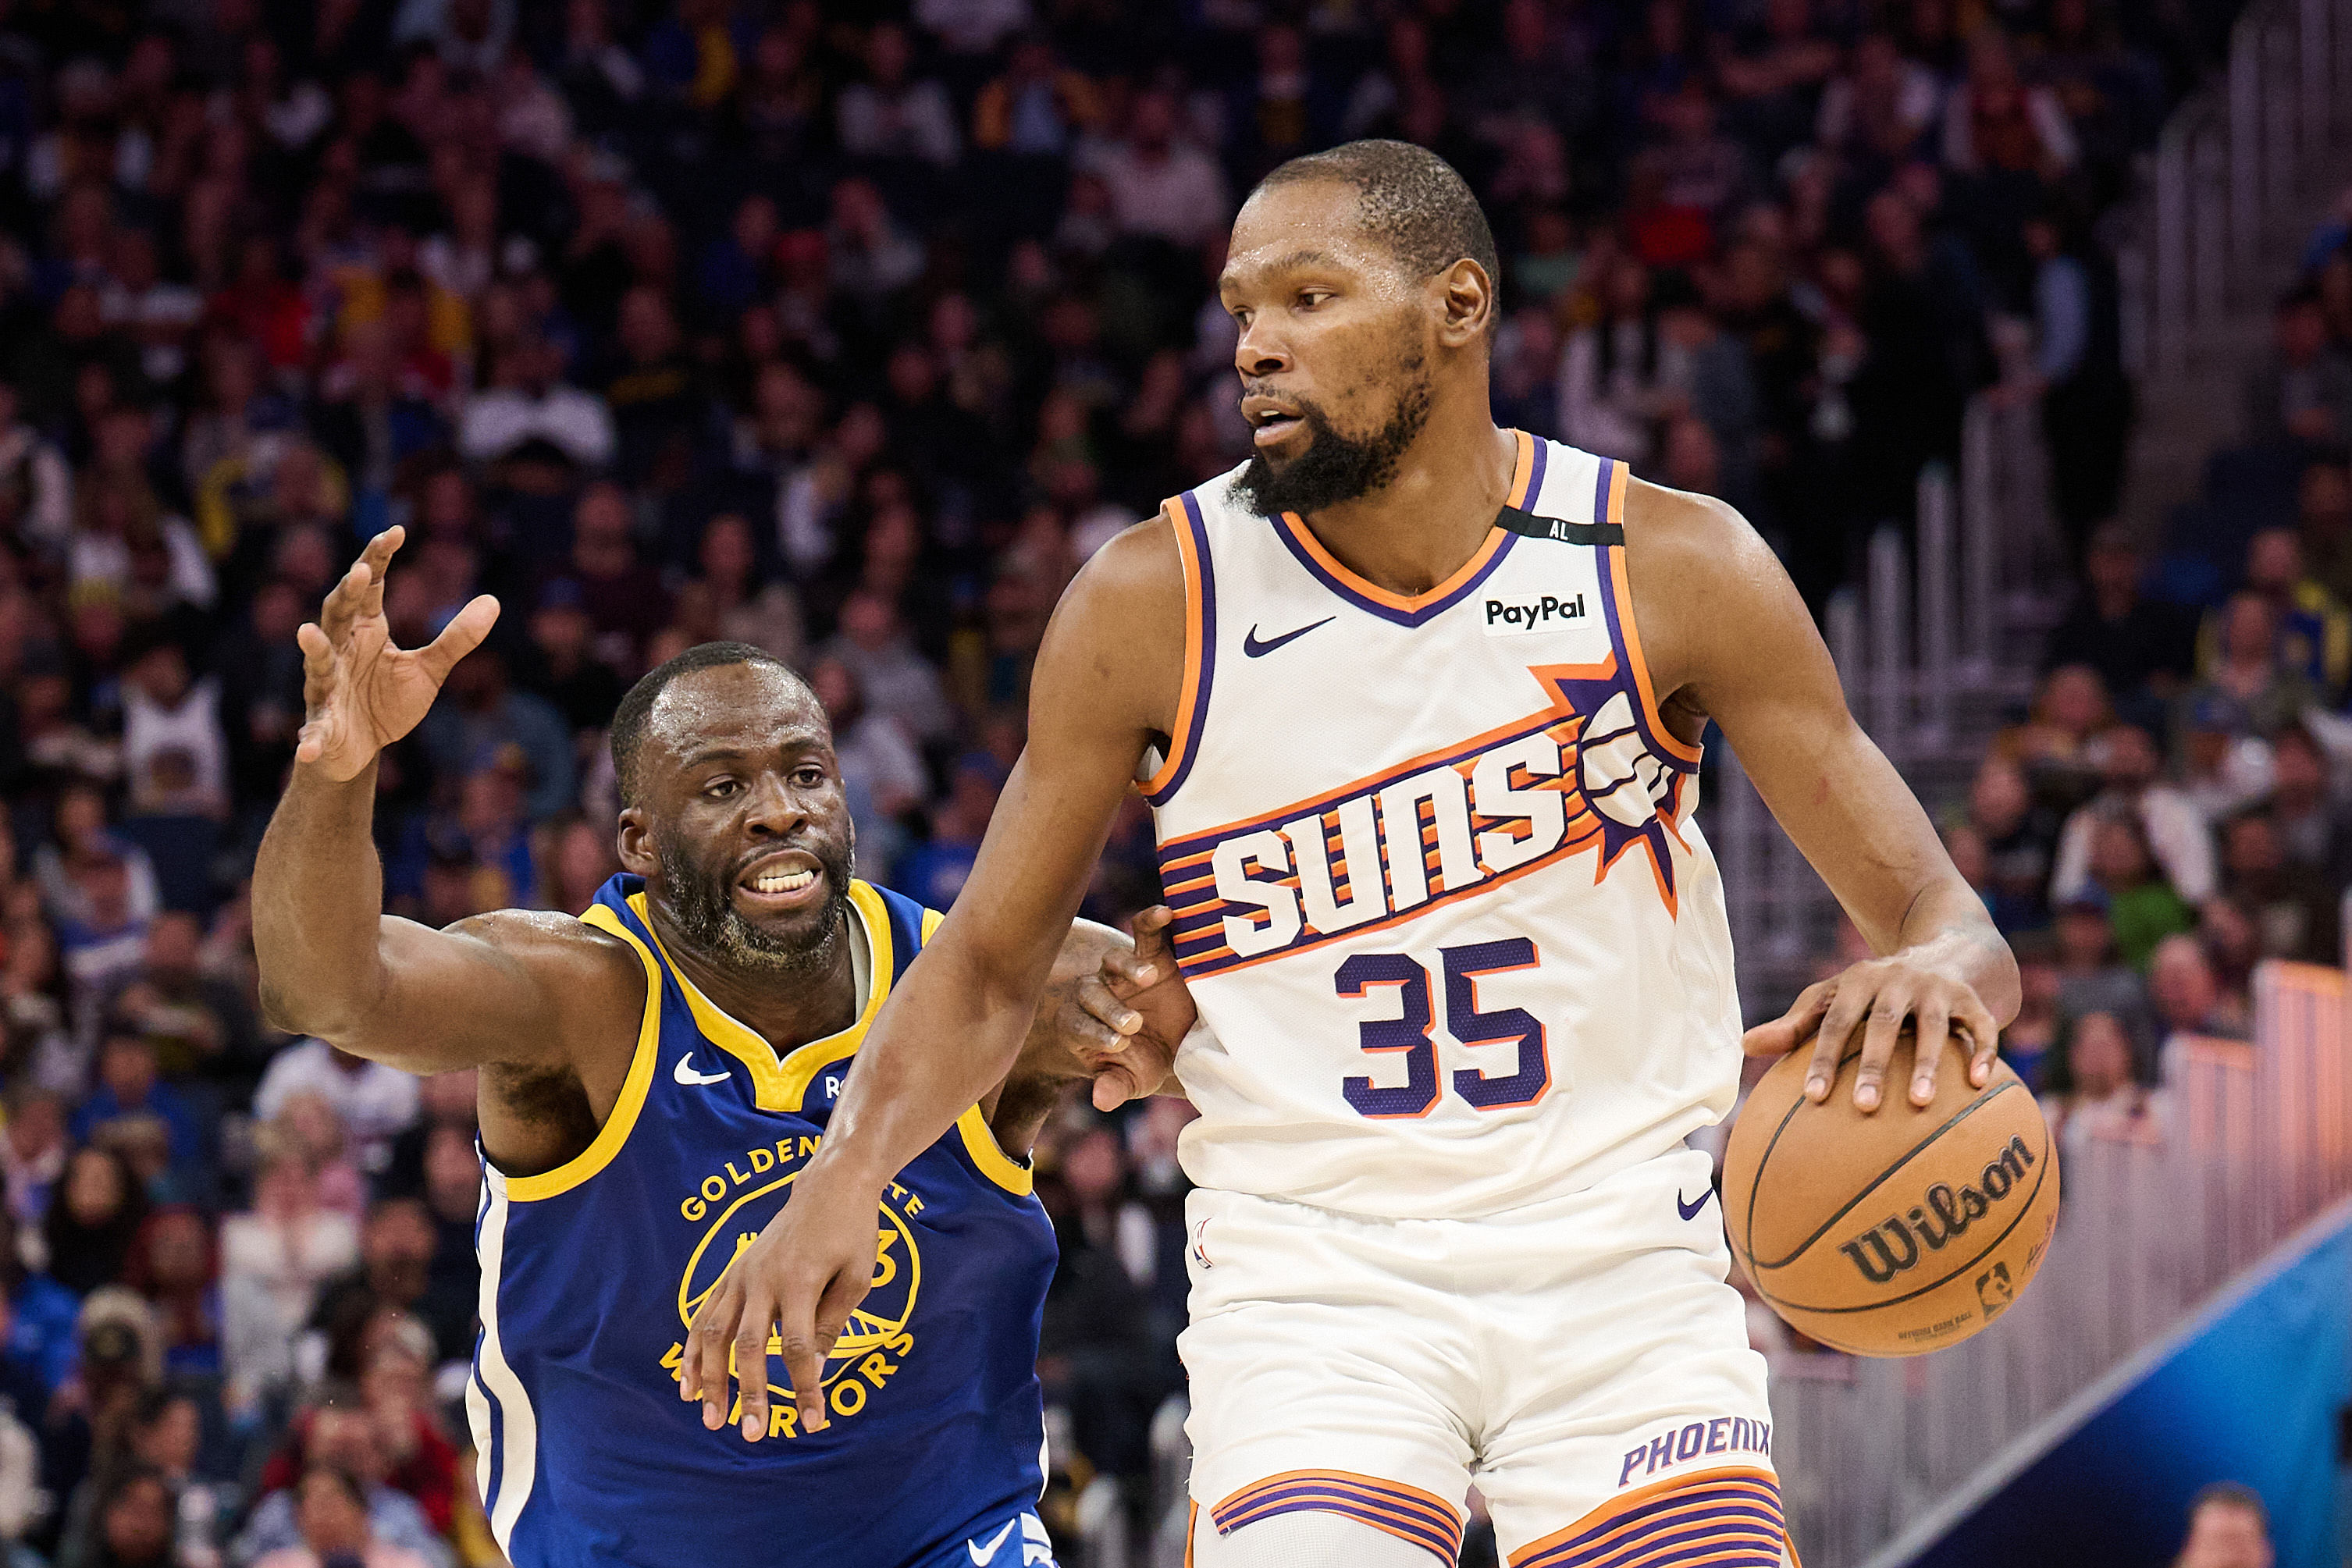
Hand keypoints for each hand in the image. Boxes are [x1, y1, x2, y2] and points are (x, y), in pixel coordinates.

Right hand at [294, 527, 498, 781]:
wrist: (361, 749)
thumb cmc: (387, 701)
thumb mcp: (429, 669)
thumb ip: (457, 638)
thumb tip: (493, 600)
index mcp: (365, 631)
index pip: (369, 588)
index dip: (378, 559)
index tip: (397, 532)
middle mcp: (339, 652)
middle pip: (338, 614)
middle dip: (347, 594)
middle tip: (362, 572)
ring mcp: (326, 688)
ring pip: (318, 663)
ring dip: (315, 649)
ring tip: (306, 633)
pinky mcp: (322, 728)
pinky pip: (314, 732)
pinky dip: (310, 739)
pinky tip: (307, 747)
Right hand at [681, 1153, 883, 1440]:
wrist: (828, 1186)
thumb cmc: (852, 1232)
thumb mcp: (858, 1276)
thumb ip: (833, 1321)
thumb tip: (815, 1369)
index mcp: (802, 1280)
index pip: (799, 1346)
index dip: (805, 1387)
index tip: (813, 1422)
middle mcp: (764, 1278)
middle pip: (749, 1344)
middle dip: (750, 1392)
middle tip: (752, 1434)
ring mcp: (741, 1275)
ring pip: (715, 1332)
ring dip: (710, 1378)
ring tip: (711, 1417)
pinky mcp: (731, 1273)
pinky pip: (703, 1315)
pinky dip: (692, 1351)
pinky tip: (686, 1383)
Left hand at [1073, 905, 1191, 1109]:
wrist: (1182, 1042)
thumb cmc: (1148, 1062)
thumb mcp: (1135, 1080)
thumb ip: (1116, 1086)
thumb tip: (1100, 1100)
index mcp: (1084, 1025)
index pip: (1077, 1025)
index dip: (1094, 1033)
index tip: (1118, 1045)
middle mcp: (1097, 993)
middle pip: (1092, 993)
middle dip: (1110, 1009)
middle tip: (1134, 1024)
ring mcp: (1121, 971)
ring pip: (1114, 962)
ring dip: (1128, 968)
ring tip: (1149, 977)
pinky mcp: (1150, 953)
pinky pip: (1144, 933)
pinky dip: (1152, 921)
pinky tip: (1166, 913)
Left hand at [1740, 951, 1998, 1111]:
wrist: (1941, 950)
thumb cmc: (1873, 990)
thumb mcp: (1833, 998)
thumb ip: (1794, 1025)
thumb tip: (1744, 1045)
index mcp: (1857, 982)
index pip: (1835, 1022)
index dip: (1824, 1057)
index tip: (1813, 1097)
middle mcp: (1898, 981)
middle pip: (1884, 1025)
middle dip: (1875, 1066)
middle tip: (1865, 1107)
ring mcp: (1938, 988)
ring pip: (1935, 1028)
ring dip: (1929, 1064)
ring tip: (1921, 1104)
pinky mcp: (1973, 998)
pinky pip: (1982, 1025)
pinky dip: (1983, 1051)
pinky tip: (1980, 1083)